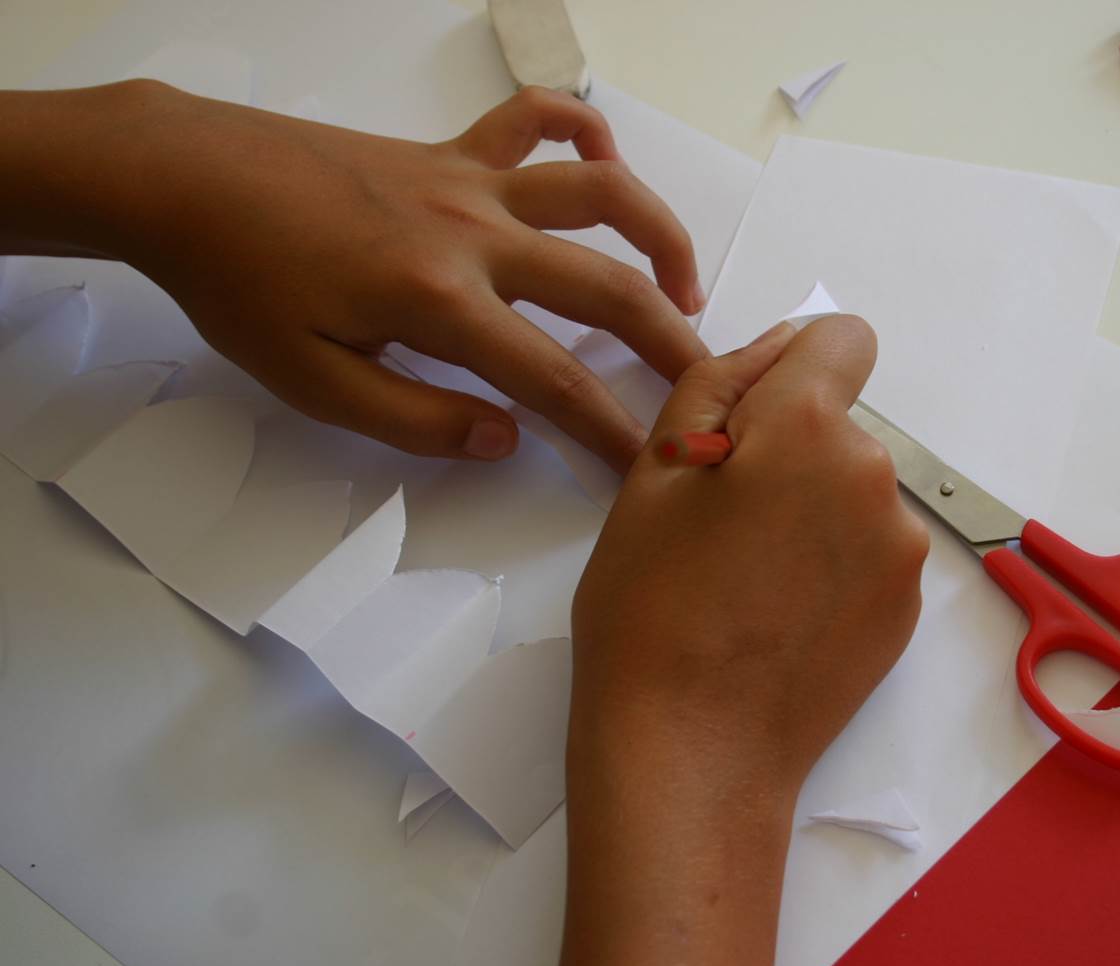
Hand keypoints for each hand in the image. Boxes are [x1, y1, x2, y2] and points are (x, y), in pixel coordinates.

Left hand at [1, 82, 705, 471]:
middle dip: (671, 343)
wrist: (186, 179)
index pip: (554, 379)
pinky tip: (604, 162)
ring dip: (658, 236)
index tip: (652, 464)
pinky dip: (582, 130)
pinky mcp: (448, 150)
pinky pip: (535, 120)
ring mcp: (467, 181)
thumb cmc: (239, 285)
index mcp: (440, 302)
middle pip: (607, 287)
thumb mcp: (313, 381)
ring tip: (682, 287)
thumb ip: (416, 418)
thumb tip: (504, 439)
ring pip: (600, 192)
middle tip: (707, 384)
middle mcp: (474, 234)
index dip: (613, 429)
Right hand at [561, 316, 928, 965]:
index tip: (748, 426)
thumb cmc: (650, 612)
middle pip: (840, 425)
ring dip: (812, 510)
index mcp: (809, 428)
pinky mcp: (907, 608)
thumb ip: (721, 384)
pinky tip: (778, 616)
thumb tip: (784, 344)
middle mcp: (876, 477)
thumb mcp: (653, 473)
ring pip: (854, 491)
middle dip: (789, 451)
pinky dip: (832, 565)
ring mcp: (900, 548)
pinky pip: (870, 550)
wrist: (695, 752)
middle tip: (718, 525)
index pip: (844, 340)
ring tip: (746, 579)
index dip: (792, 369)